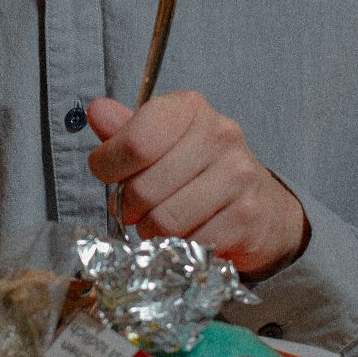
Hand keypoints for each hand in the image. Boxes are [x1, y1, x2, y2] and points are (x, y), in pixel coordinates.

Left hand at [86, 92, 308, 281]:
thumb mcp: (161, 143)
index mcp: (191, 109)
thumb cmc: (200, 170)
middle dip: (129, 206)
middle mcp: (220, 135)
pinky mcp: (247, 215)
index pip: (135, 142)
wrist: (261, 205)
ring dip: (151, 230)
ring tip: (156, 223)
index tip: (107, 175)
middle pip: (145, 187)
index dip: (108, 166)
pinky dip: (179, 247)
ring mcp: (238, 175)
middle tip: (133, 209)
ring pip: (165, 220)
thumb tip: (96, 111)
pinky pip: (191, 243)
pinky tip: (185, 235)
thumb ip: (126, 131)